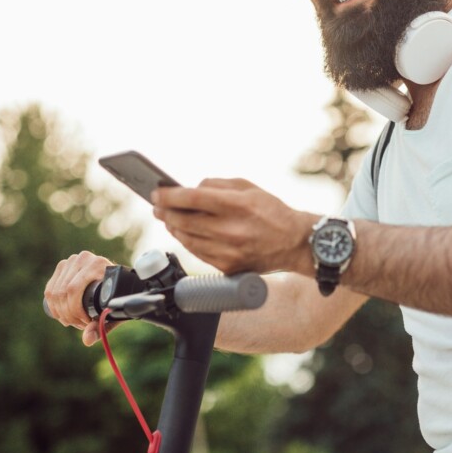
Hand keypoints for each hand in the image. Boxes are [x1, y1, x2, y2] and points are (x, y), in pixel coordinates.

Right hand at [44, 250, 117, 346]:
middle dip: (68, 314)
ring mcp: (72, 260)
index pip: (73, 289)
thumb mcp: (113, 313)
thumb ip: (101, 327)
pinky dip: (53, 306)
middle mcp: (84, 258)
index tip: (85, 323)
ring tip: (73, 320)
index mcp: (98, 264)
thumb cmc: (117, 298)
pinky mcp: (63, 266)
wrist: (120, 282)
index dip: (75, 311)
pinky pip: (49, 290)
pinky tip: (62, 314)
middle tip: (79, 324)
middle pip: (62, 292)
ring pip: (54, 292)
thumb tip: (87, 340)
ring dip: (60, 312)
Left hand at [152, 178, 317, 276]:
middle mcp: (232, 230)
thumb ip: (217, 184)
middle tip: (157, 206)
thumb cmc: (271, 211)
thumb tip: (190, 189)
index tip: (157, 192)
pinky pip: (198, 253)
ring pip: (188, 239)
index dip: (170, 195)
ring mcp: (229, 252)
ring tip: (168, 218)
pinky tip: (184, 233)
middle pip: (185, 220)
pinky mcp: (228, 267)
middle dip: (165, 211)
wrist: (295, 243)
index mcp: (238, 205)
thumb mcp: (249, 187)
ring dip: (173, 227)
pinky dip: (188, 241)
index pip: (193, 198)